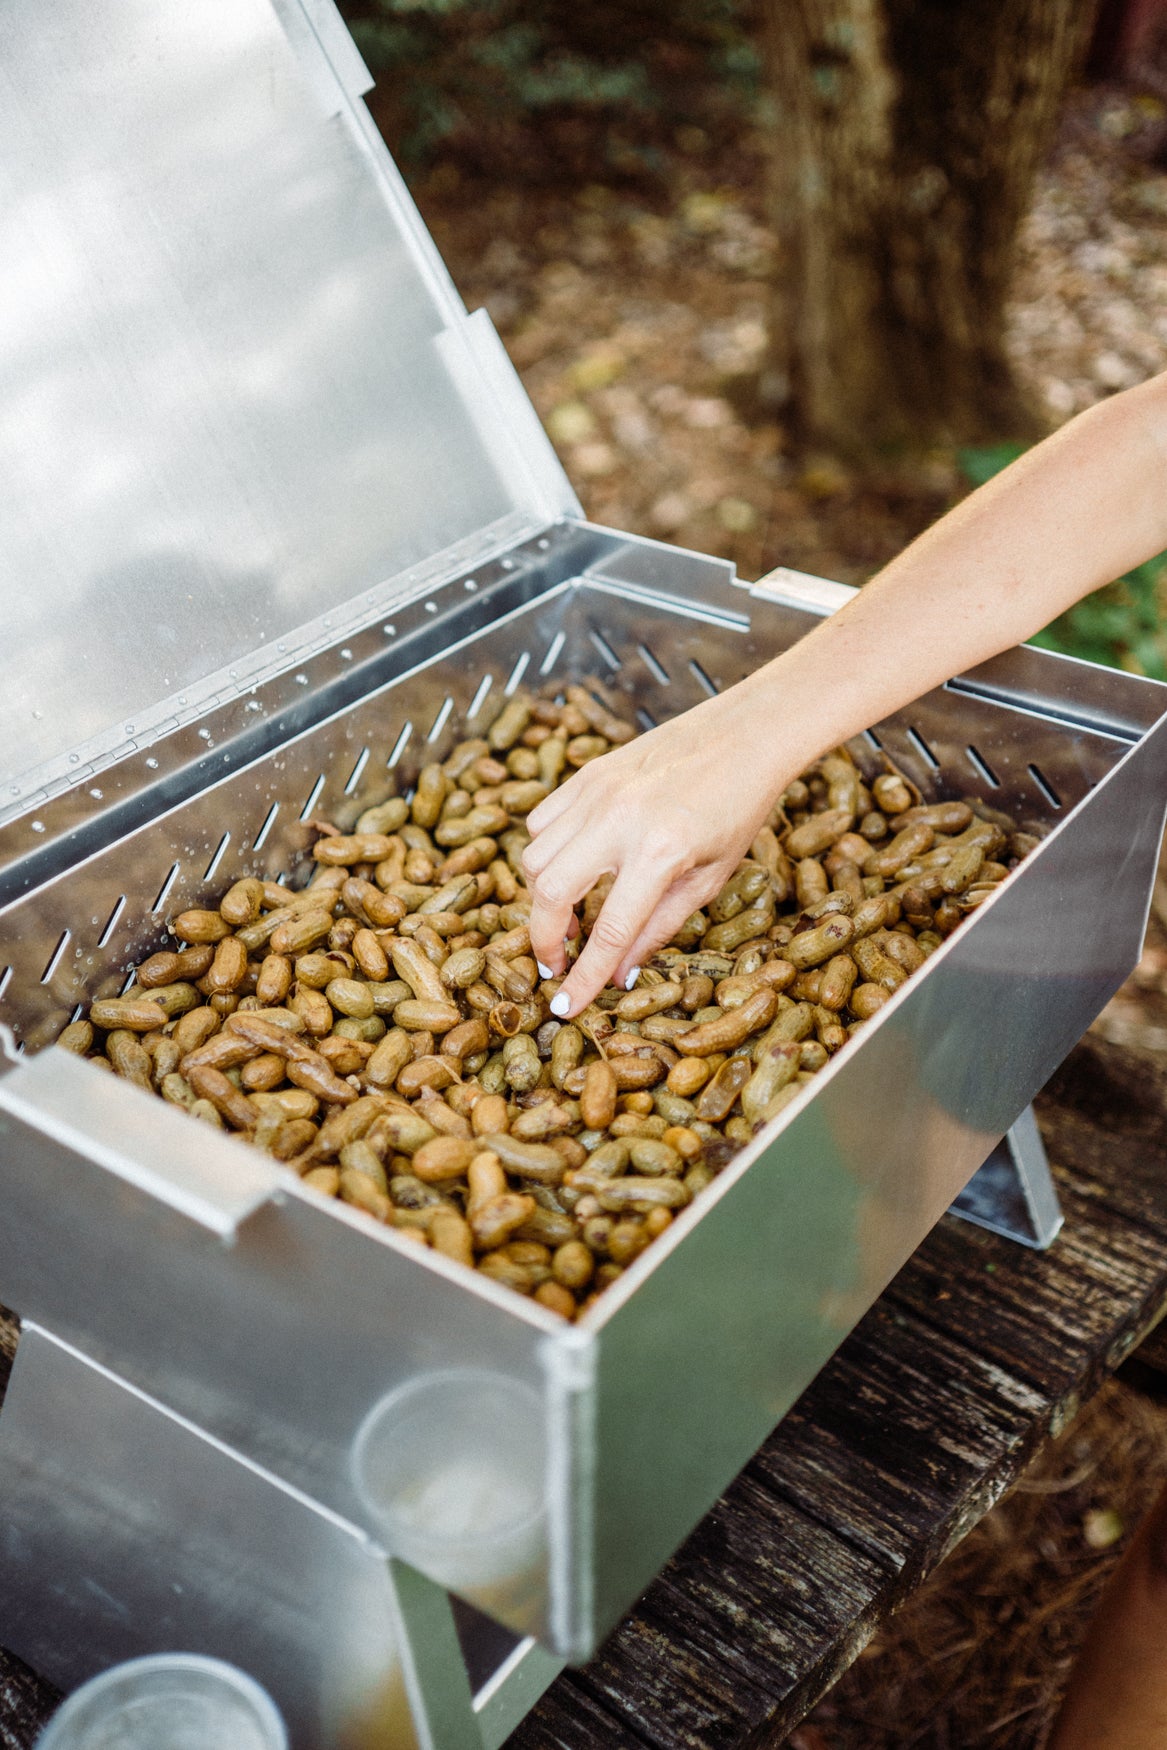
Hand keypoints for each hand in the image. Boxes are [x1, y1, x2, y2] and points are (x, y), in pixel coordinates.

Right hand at [522, 683, 790, 1016]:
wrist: (743, 735)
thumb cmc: (737, 809)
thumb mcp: (709, 878)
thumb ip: (658, 928)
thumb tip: (618, 974)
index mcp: (660, 852)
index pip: (608, 931)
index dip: (583, 977)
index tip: (565, 1007)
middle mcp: (618, 819)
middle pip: (549, 893)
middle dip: (544, 939)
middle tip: (557, 963)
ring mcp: (596, 791)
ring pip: (534, 856)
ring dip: (543, 896)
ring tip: (571, 914)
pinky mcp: (586, 774)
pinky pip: (540, 822)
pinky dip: (545, 853)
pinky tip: (573, 867)